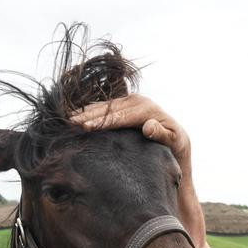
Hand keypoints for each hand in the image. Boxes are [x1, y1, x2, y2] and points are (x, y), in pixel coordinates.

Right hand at [69, 94, 190, 171]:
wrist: (178, 141)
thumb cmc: (176, 145)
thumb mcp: (174, 142)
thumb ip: (162, 135)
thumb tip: (148, 126)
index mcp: (147, 109)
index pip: (120, 116)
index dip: (102, 122)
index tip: (86, 128)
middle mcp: (139, 101)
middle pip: (109, 109)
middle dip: (89, 115)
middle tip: (70, 122)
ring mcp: (132, 101)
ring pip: (105, 106)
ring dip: (87, 112)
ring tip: (69, 118)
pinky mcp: (126, 105)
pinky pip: (106, 107)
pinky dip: (92, 111)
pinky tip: (78, 115)